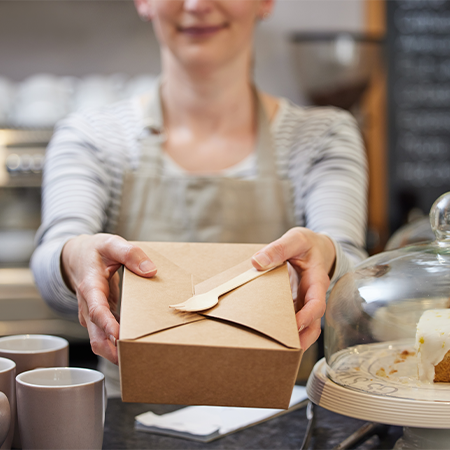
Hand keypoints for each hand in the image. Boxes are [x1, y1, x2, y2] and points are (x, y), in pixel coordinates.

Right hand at [61, 234, 156, 363]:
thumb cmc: (93, 250)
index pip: (97, 310)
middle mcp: (88, 305)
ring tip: (138, 357)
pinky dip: (117, 343)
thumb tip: (150, 270)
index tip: (120, 336)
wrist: (75, 255)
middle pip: (96, 335)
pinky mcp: (99, 318)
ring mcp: (92, 314)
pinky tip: (135, 345)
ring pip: (99, 340)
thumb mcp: (111, 243)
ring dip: (115, 350)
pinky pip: (106, 335)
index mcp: (90, 287)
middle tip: (133, 358)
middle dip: (112, 350)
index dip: (108, 325)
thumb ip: (130, 253)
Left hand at [251, 228, 335, 349]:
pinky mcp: (295, 303)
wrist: (314, 247)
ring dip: (294, 338)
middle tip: (285, 349)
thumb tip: (258, 261)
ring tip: (278, 351)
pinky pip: (292, 319)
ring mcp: (304, 302)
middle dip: (302, 338)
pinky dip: (284, 328)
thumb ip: (278, 248)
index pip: (316, 303)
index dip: (308, 316)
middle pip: (312, 323)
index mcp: (316, 280)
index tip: (295, 325)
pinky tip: (269, 335)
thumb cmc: (307, 244)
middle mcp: (312, 295)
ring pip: (304, 326)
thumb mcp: (295, 239)